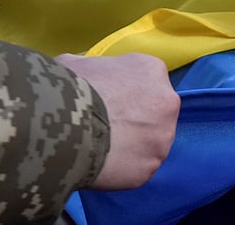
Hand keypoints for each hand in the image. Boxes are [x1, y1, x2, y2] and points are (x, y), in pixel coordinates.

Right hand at [56, 52, 179, 189]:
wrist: (66, 123)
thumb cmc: (71, 87)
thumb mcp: (74, 64)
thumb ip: (88, 66)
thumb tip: (81, 72)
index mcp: (152, 70)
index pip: (144, 83)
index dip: (123, 96)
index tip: (106, 104)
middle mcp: (168, 101)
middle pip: (153, 114)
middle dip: (133, 121)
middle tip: (105, 128)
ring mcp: (163, 137)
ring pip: (149, 143)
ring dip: (130, 147)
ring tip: (102, 149)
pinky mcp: (151, 165)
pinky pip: (137, 168)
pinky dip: (121, 169)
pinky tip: (102, 166)